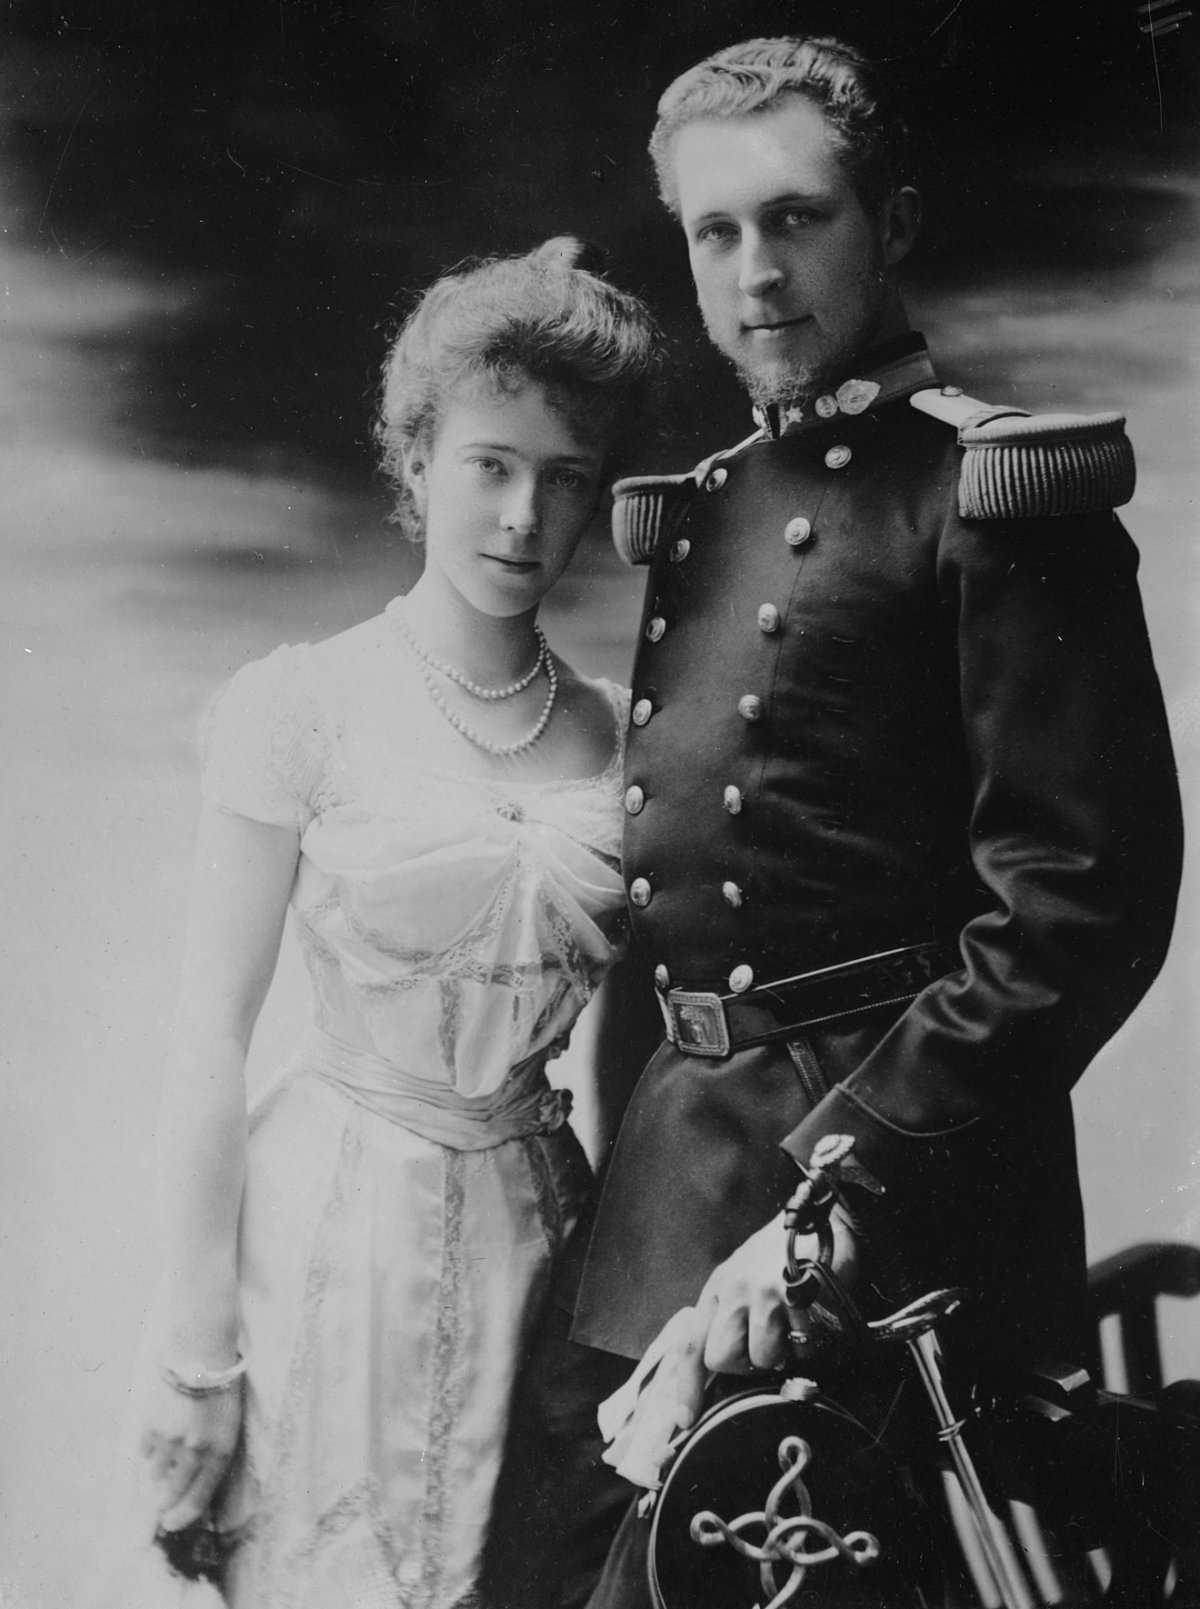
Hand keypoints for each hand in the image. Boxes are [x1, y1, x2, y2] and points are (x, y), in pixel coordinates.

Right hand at [140, 1373, 242, 1531]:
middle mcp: (195, 1450)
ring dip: (158, 1478)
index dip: (184, 1516)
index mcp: (220, 1450)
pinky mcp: (151, 1427)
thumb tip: (191, 1484)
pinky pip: (146, 1454)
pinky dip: (150, 1454)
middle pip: (174, 1493)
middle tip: (160, 1511)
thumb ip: (213, 1454)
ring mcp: (171, 1440)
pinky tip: (158, 1442)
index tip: (173, 1524)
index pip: (200, 1497)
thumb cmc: (220, 1388)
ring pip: (157, 1476)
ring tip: (163, 1468)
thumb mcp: (228, 1423)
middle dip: (165, 1506)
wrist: (202, 1351)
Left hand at [673, 1207, 858, 1429]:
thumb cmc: (782, 1255)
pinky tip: (812, 1319)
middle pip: (721, 1357)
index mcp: (718, 1288)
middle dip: (744, 1365)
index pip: (691, 1343)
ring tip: (792, 1327)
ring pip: (762, 1358)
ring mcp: (764, 1293)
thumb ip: (729, 1319)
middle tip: (765, 1346)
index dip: (687, 1386)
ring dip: (782, 1354)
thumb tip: (718, 1372)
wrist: (822, 1218)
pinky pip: (799, 1347)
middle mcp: (735, 1289)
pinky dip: (809, 1344)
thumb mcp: (742, 1279)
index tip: (686, 1419)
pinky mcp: (795, 1297)